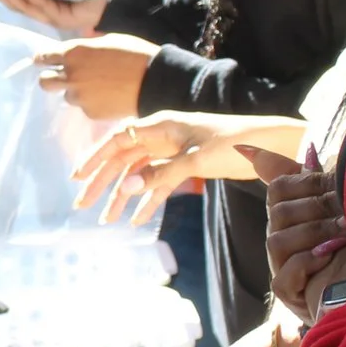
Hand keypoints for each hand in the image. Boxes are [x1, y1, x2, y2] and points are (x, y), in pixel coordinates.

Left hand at [31, 34, 155, 120]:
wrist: (154, 80)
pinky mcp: (90, 112)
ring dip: (76, 92)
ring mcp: (79, 96)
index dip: (42, 59)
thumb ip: (86, 47)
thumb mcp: (107, 40)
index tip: (42, 61)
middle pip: (44, 81)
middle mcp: (71, 75)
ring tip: (96, 88)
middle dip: (50, 79)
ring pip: (67, 96)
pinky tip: (107, 97)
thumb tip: (77, 49)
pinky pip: (84, 108)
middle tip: (61, 78)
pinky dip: (92, 103)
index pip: (44, 56)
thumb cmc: (134, 53)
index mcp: (73, 52)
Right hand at [72, 113, 309, 225]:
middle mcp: (161, 136)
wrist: (269, 146)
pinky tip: (138, 220)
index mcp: (160, 125)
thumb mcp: (195, 159)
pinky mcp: (185, 166)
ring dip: (122, 196)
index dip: (93, 158)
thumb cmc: (234, 144)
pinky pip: (158, 184)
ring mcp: (172, 152)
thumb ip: (160, 175)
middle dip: (101, 182)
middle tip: (82, 205)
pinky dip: (148, 201)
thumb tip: (124, 189)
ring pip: (138, 175)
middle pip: (122, 159)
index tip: (76, 178)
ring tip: (107, 220)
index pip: (117, 140)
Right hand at [266, 144, 345, 321]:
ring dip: (314, 234)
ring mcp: (285, 268)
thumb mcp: (342, 205)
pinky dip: (307, 263)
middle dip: (316, 208)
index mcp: (296, 214)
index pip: (279, 187)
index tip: (332, 183)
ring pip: (275, 242)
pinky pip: (283, 274)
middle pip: (277, 212)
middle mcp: (286, 239)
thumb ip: (310, 177)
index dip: (304, 181)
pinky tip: (329, 258)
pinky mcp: (289, 294)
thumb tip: (290, 148)